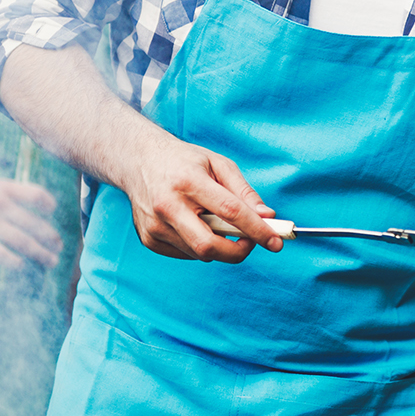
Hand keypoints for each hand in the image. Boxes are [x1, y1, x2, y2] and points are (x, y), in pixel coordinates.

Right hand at [0, 178, 63, 266]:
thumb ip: (12, 195)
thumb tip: (41, 208)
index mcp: (2, 188)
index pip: (35, 194)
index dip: (48, 203)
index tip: (53, 212)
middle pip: (32, 223)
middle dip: (49, 237)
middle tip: (59, 246)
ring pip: (21, 241)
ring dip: (39, 253)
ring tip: (50, 261)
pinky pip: (0, 253)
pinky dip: (14, 261)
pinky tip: (22, 266)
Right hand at [114, 129, 282, 261]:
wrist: (138, 161)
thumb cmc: (184, 161)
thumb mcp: (218, 164)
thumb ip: (244, 192)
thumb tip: (267, 217)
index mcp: (188, 181)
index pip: (229, 212)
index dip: (257, 230)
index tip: (276, 241)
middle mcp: (167, 205)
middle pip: (209, 246)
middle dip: (237, 252)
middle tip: (250, 242)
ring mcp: (154, 225)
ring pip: (199, 253)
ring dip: (218, 246)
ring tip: (216, 222)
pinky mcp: (148, 239)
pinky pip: (185, 254)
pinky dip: (199, 246)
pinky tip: (195, 225)